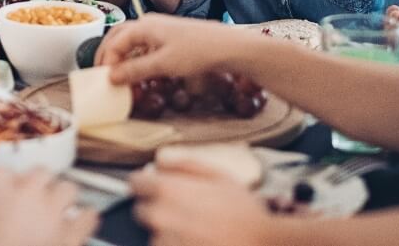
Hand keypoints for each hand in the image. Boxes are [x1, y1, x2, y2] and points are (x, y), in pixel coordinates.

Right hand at [0, 167, 97, 245]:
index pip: (3, 172)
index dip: (6, 185)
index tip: (5, 195)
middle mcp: (26, 188)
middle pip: (40, 173)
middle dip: (38, 186)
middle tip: (33, 201)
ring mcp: (51, 208)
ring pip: (67, 188)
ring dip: (63, 199)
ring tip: (59, 209)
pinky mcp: (69, 232)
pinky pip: (88, 216)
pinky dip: (86, 219)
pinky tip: (83, 221)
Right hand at [95, 14, 250, 84]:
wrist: (227, 46)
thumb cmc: (196, 52)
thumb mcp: (163, 65)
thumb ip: (135, 71)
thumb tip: (111, 77)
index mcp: (144, 26)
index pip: (114, 42)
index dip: (106, 61)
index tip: (104, 80)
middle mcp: (148, 23)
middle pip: (118, 36)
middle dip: (107, 54)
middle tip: (100, 73)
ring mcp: (159, 29)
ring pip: (131, 41)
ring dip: (121, 56)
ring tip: (117, 74)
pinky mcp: (168, 37)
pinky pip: (143, 45)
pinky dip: (135, 57)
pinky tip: (138, 71)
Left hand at [131, 160, 273, 245]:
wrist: (262, 244)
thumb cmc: (243, 212)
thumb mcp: (218, 176)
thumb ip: (183, 164)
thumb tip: (159, 161)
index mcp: (168, 190)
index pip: (135, 183)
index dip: (148, 183)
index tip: (156, 187)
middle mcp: (161, 217)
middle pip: (142, 210)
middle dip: (159, 208)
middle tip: (186, 211)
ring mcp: (165, 242)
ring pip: (156, 234)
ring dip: (170, 232)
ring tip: (198, 231)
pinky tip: (199, 242)